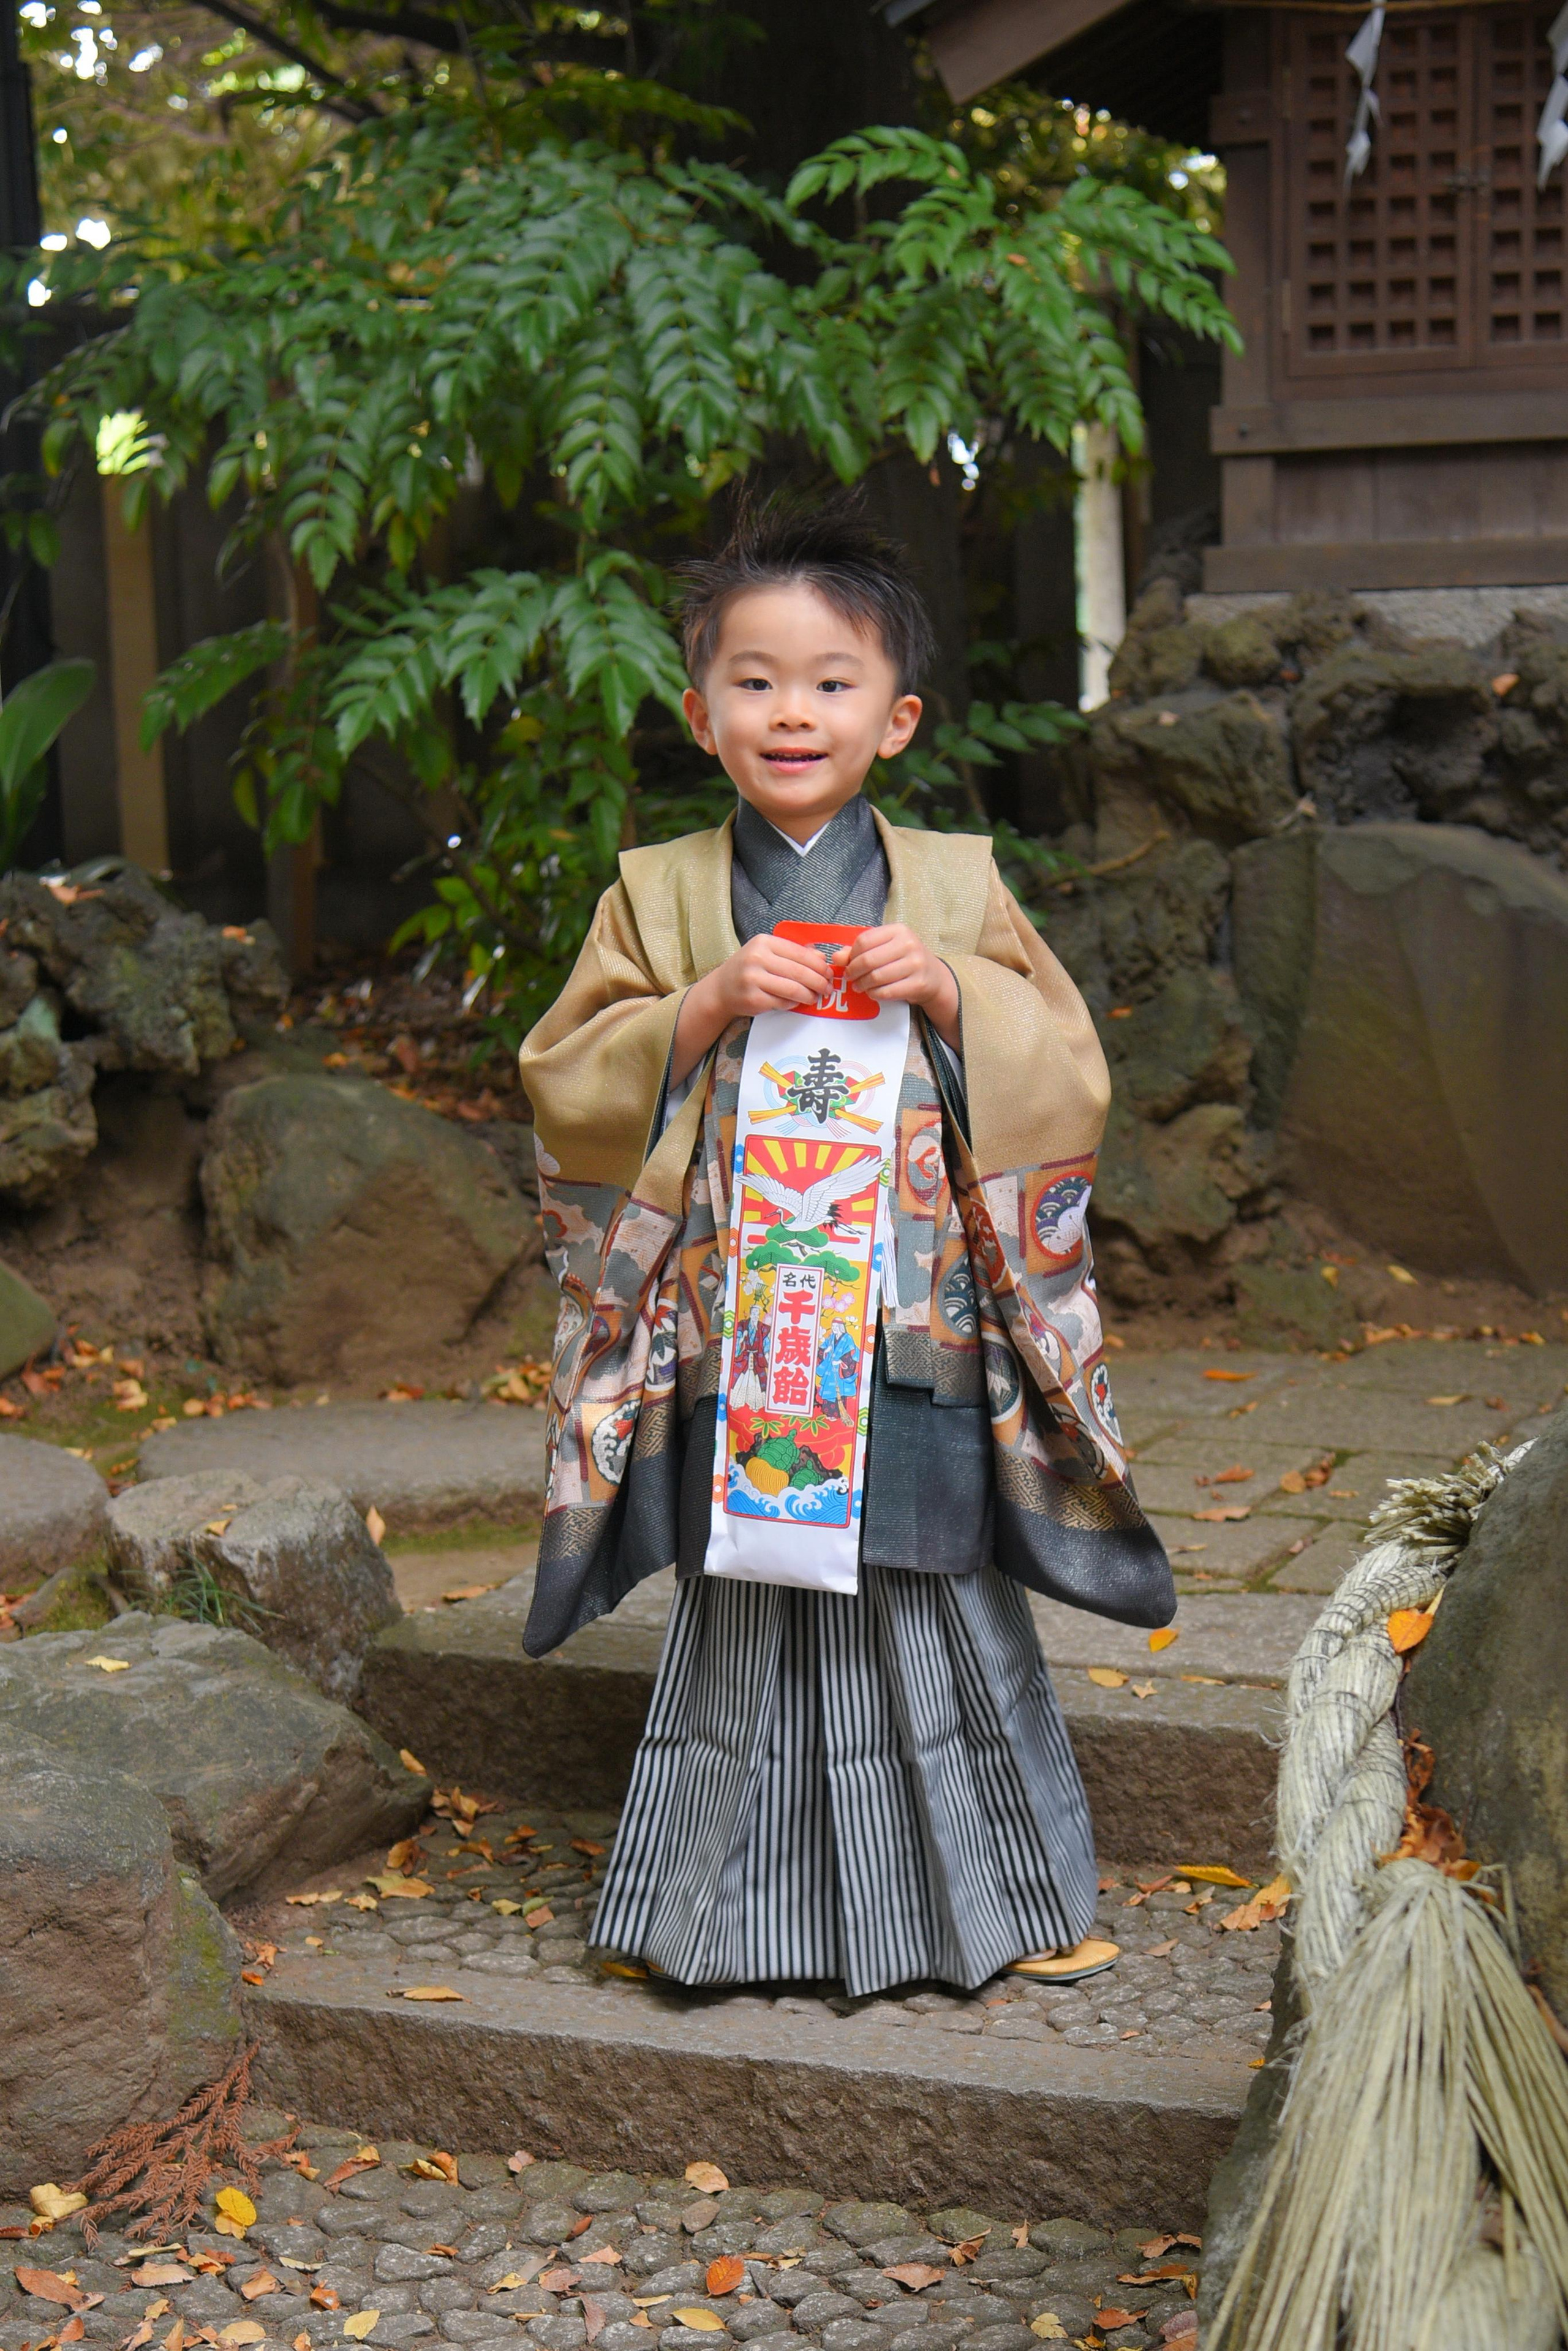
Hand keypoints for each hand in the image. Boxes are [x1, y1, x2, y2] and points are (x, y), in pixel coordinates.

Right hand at [706, 932, 833, 1021]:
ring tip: (816, 997)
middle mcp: (757, 958)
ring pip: (793, 988)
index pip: (799, 953)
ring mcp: (753, 979)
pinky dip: (794, 1003)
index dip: (818, 965)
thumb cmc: (748, 969)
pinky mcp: (753, 998)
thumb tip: (821, 958)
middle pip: (799, 971)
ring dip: (809, 995)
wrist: (721, 989)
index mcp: (763, 942)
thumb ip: (793, 952)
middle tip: (828, 988)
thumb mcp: (766, 953)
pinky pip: (782, 1002)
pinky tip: (797, 1002)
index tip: (828, 972)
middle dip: (818, 981)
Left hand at [837, 924, 959, 1046]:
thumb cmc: (904, 959)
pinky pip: (887, 992)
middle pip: (868, 960)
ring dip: (862, 984)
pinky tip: (872, 992)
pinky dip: (874, 994)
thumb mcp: (885, 948)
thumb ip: (859, 950)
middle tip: (850, 977)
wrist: (934, 976)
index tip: (848, 963)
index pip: (864, 941)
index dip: (851, 955)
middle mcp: (909, 944)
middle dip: (853, 971)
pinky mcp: (918, 984)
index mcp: (899, 930)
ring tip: (859, 986)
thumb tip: (836, 957)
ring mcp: (915, 965)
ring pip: (876, 977)